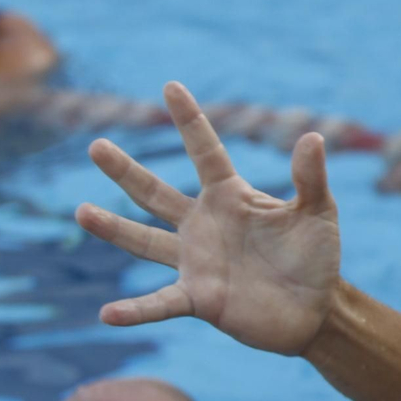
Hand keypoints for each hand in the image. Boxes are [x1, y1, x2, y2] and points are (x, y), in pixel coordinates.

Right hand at [76, 82, 342, 355]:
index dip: (190, 120)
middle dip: (126, 171)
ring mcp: (196, 261)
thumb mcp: (318, 213)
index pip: (205, 152)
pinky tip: (108, 314)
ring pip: (144, 241)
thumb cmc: (316, 257)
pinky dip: (135, 310)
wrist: (315, 309)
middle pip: (155, 193)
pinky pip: (159, 303)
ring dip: (113, 229)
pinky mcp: (198, 298)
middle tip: (96, 147)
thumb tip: (313, 137)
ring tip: (81, 212)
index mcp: (231, 197)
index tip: (171, 86)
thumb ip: (310, 178)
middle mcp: (204, 224)